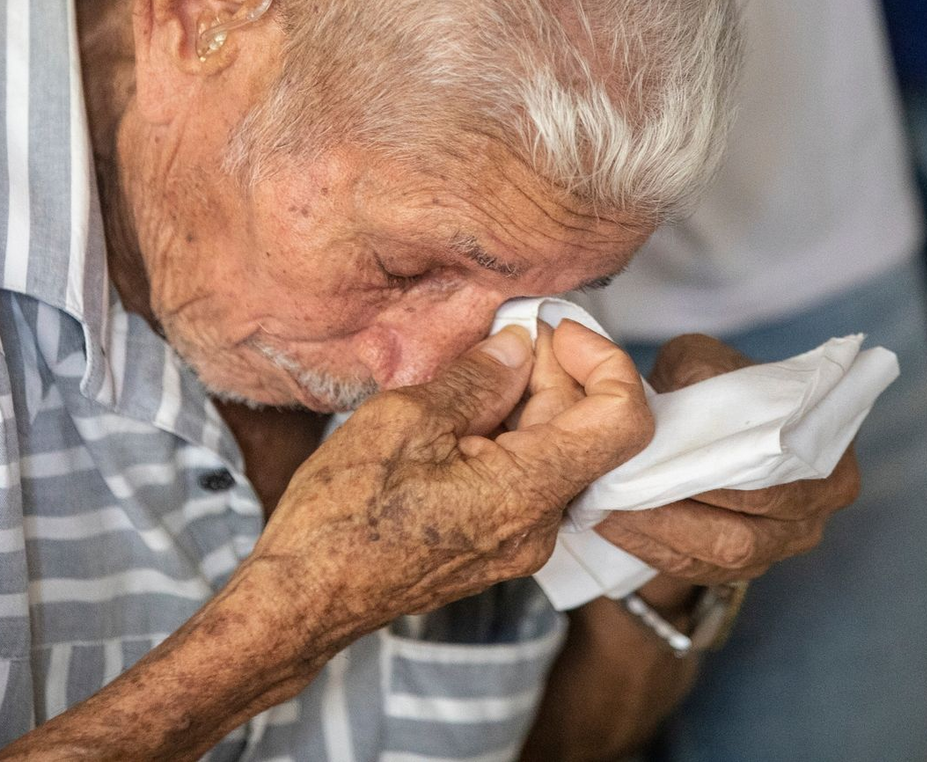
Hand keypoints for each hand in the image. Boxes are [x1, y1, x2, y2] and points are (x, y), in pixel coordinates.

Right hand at [249, 322, 652, 648]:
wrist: (303, 597)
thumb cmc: (340, 517)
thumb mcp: (403, 422)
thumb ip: (474, 379)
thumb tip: (518, 346)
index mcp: (524, 493)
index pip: (623, 419)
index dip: (603, 359)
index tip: (552, 328)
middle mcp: (539, 525)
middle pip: (585, 426)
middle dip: (550, 368)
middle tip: (495, 334)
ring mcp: (521, 540)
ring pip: (556, 448)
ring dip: (525, 397)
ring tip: (464, 373)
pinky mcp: (498, 542)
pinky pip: (527, 473)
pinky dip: (508, 430)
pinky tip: (458, 411)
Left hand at [597, 334, 860, 583]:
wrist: (710, 411)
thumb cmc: (711, 382)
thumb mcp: (701, 361)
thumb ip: (696, 374)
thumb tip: (676, 398)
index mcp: (820, 454)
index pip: (769, 482)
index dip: (713, 479)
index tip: (657, 464)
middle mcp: (812, 511)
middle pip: (744, 533)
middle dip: (675, 513)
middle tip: (619, 491)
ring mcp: (779, 546)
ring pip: (717, 556)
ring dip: (656, 534)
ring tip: (605, 506)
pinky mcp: (741, 566)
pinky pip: (694, 568)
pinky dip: (650, 547)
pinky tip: (611, 523)